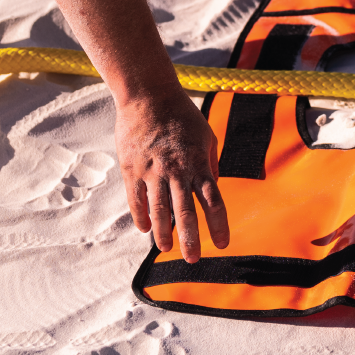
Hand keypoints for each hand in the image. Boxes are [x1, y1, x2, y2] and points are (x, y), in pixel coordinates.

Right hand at [117, 87, 228, 262]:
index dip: (218, 225)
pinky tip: (144, 229)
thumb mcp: (206, 135)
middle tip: (193, 260)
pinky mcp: (131, 169)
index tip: (222, 244)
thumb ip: (211, 163)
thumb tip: (215, 187)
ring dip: (163, 233)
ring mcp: (151, 171)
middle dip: (190, 240)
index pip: (212, 200)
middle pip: (185, 212)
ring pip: (158, 210)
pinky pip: (135, 199)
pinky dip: (140, 216)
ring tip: (166, 248)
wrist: (147, 95)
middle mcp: (176, 170)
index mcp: (197, 163)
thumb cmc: (181, 114)